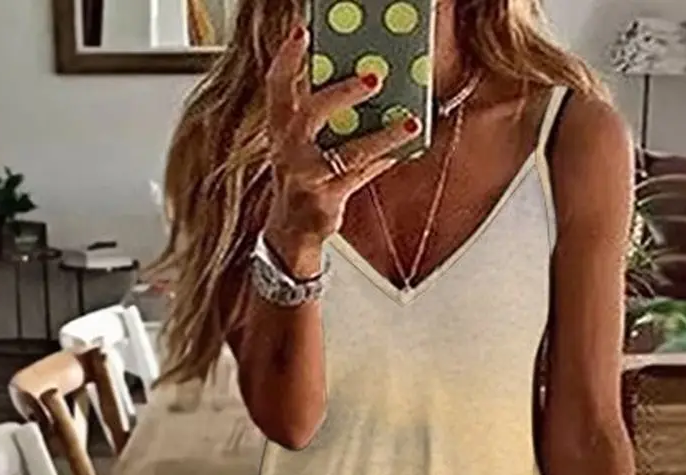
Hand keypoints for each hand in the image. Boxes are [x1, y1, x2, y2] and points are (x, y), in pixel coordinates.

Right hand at [261, 27, 417, 276]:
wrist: (290, 231)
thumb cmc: (302, 178)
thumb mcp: (302, 143)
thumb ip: (322, 114)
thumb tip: (363, 80)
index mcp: (280, 128)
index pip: (276, 86)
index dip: (287, 58)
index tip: (301, 33)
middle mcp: (288, 151)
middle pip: (310, 114)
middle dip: (342, 92)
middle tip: (374, 77)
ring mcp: (306, 177)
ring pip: (348, 152)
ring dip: (382, 135)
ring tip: (409, 122)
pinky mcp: (326, 200)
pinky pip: (361, 176)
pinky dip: (384, 159)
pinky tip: (404, 148)